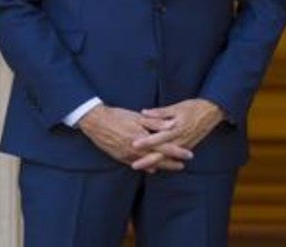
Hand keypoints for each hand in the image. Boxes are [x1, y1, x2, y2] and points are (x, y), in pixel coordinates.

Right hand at [78, 105, 193, 172]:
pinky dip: (145, 166)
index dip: (178, 152)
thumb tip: (172, 126)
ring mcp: (127, 155)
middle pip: (158, 159)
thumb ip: (155, 123)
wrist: (96, 123)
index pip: (165, 147)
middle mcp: (136, 150)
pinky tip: (152, 168)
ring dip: (160, 165)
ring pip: (147, 164)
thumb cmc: (118, 116)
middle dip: (171, 163)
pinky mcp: (120, 157)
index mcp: (142, 138)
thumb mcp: (138, 117)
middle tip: (183, 166)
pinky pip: (135, 164)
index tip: (189, 155)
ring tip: (171, 167)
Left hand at [131, 99, 224, 170]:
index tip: (134, 144)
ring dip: (154, 163)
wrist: (213, 112)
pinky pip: (174, 157)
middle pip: (162, 153)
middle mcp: (181, 139)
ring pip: (167, 157)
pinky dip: (164, 161)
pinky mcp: (188, 147)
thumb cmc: (194, 107)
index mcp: (177, 128)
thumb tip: (144, 113)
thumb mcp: (177, 107)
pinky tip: (154, 165)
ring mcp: (185, 145)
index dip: (147, 141)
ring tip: (141, 167)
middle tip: (134, 166)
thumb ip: (160, 112)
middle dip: (148, 160)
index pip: (159, 137)